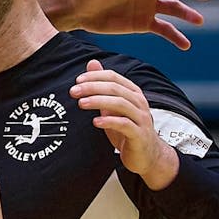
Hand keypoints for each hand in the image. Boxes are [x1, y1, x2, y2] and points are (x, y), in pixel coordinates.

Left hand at [71, 59, 178, 189]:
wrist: (146, 155)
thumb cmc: (127, 128)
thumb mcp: (112, 106)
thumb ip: (102, 86)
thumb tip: (92, 63)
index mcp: (133, 93)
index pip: (114, 77)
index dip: (95, 76)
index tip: (77, 81)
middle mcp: (140, 103)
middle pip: (116, 89)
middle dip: (92, 88)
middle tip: (73, 91)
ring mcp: (142, 119)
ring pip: (121, 104)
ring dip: (98, 101)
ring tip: (81, 103)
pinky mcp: (140, 135)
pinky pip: (125, 125)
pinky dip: (109, 121)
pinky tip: (95, 122)